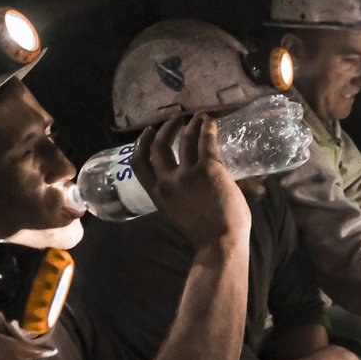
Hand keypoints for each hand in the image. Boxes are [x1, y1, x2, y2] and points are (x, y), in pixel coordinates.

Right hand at [132, 113, 250, 248]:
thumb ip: (179, 197)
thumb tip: (191, 184)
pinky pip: (205, 141)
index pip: (139, 164)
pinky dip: (207, 128)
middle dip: (165, 130)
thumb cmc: (207, 234)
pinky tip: (211, 122)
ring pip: (185, 139)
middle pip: (159, 147)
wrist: (220, 242)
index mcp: (158, 195)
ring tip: (197, 117)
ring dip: (190, 125)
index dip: (140, 145)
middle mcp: (167, 182)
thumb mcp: (179, 214)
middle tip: (176, 120)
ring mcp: (187, 174)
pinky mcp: (209, 168)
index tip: (147, 134)